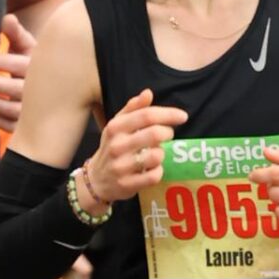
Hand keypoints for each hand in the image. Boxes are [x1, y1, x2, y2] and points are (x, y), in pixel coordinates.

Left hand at [0, 14, 34, 132]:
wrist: (59, 89)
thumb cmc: (37, 65)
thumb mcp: (29, 47)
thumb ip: (15, 33)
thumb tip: (5, 18)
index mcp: (40, 68)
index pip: (15, 64)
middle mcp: (41, 90)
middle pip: (13, 88)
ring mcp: (37, 110)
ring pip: (11, 108)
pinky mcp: (31, 124)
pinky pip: (10, 124)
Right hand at [86, 90, 188, 206]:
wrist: (96, 180)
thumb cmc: (112, 147)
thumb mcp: (117, 125)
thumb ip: (133, 108)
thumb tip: (148, 93)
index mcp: (115, 128)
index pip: (146, 115)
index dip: (168, 114)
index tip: (182, 116)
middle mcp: (116, 146)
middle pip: (154, 134)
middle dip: (168, 133)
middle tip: (167, 135)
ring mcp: (121, 167)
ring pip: (157, 156)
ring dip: (162, 153)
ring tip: (156, 153)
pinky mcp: (127, 185)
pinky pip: (154, 176)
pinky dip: (159, 171)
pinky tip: (152, 169)